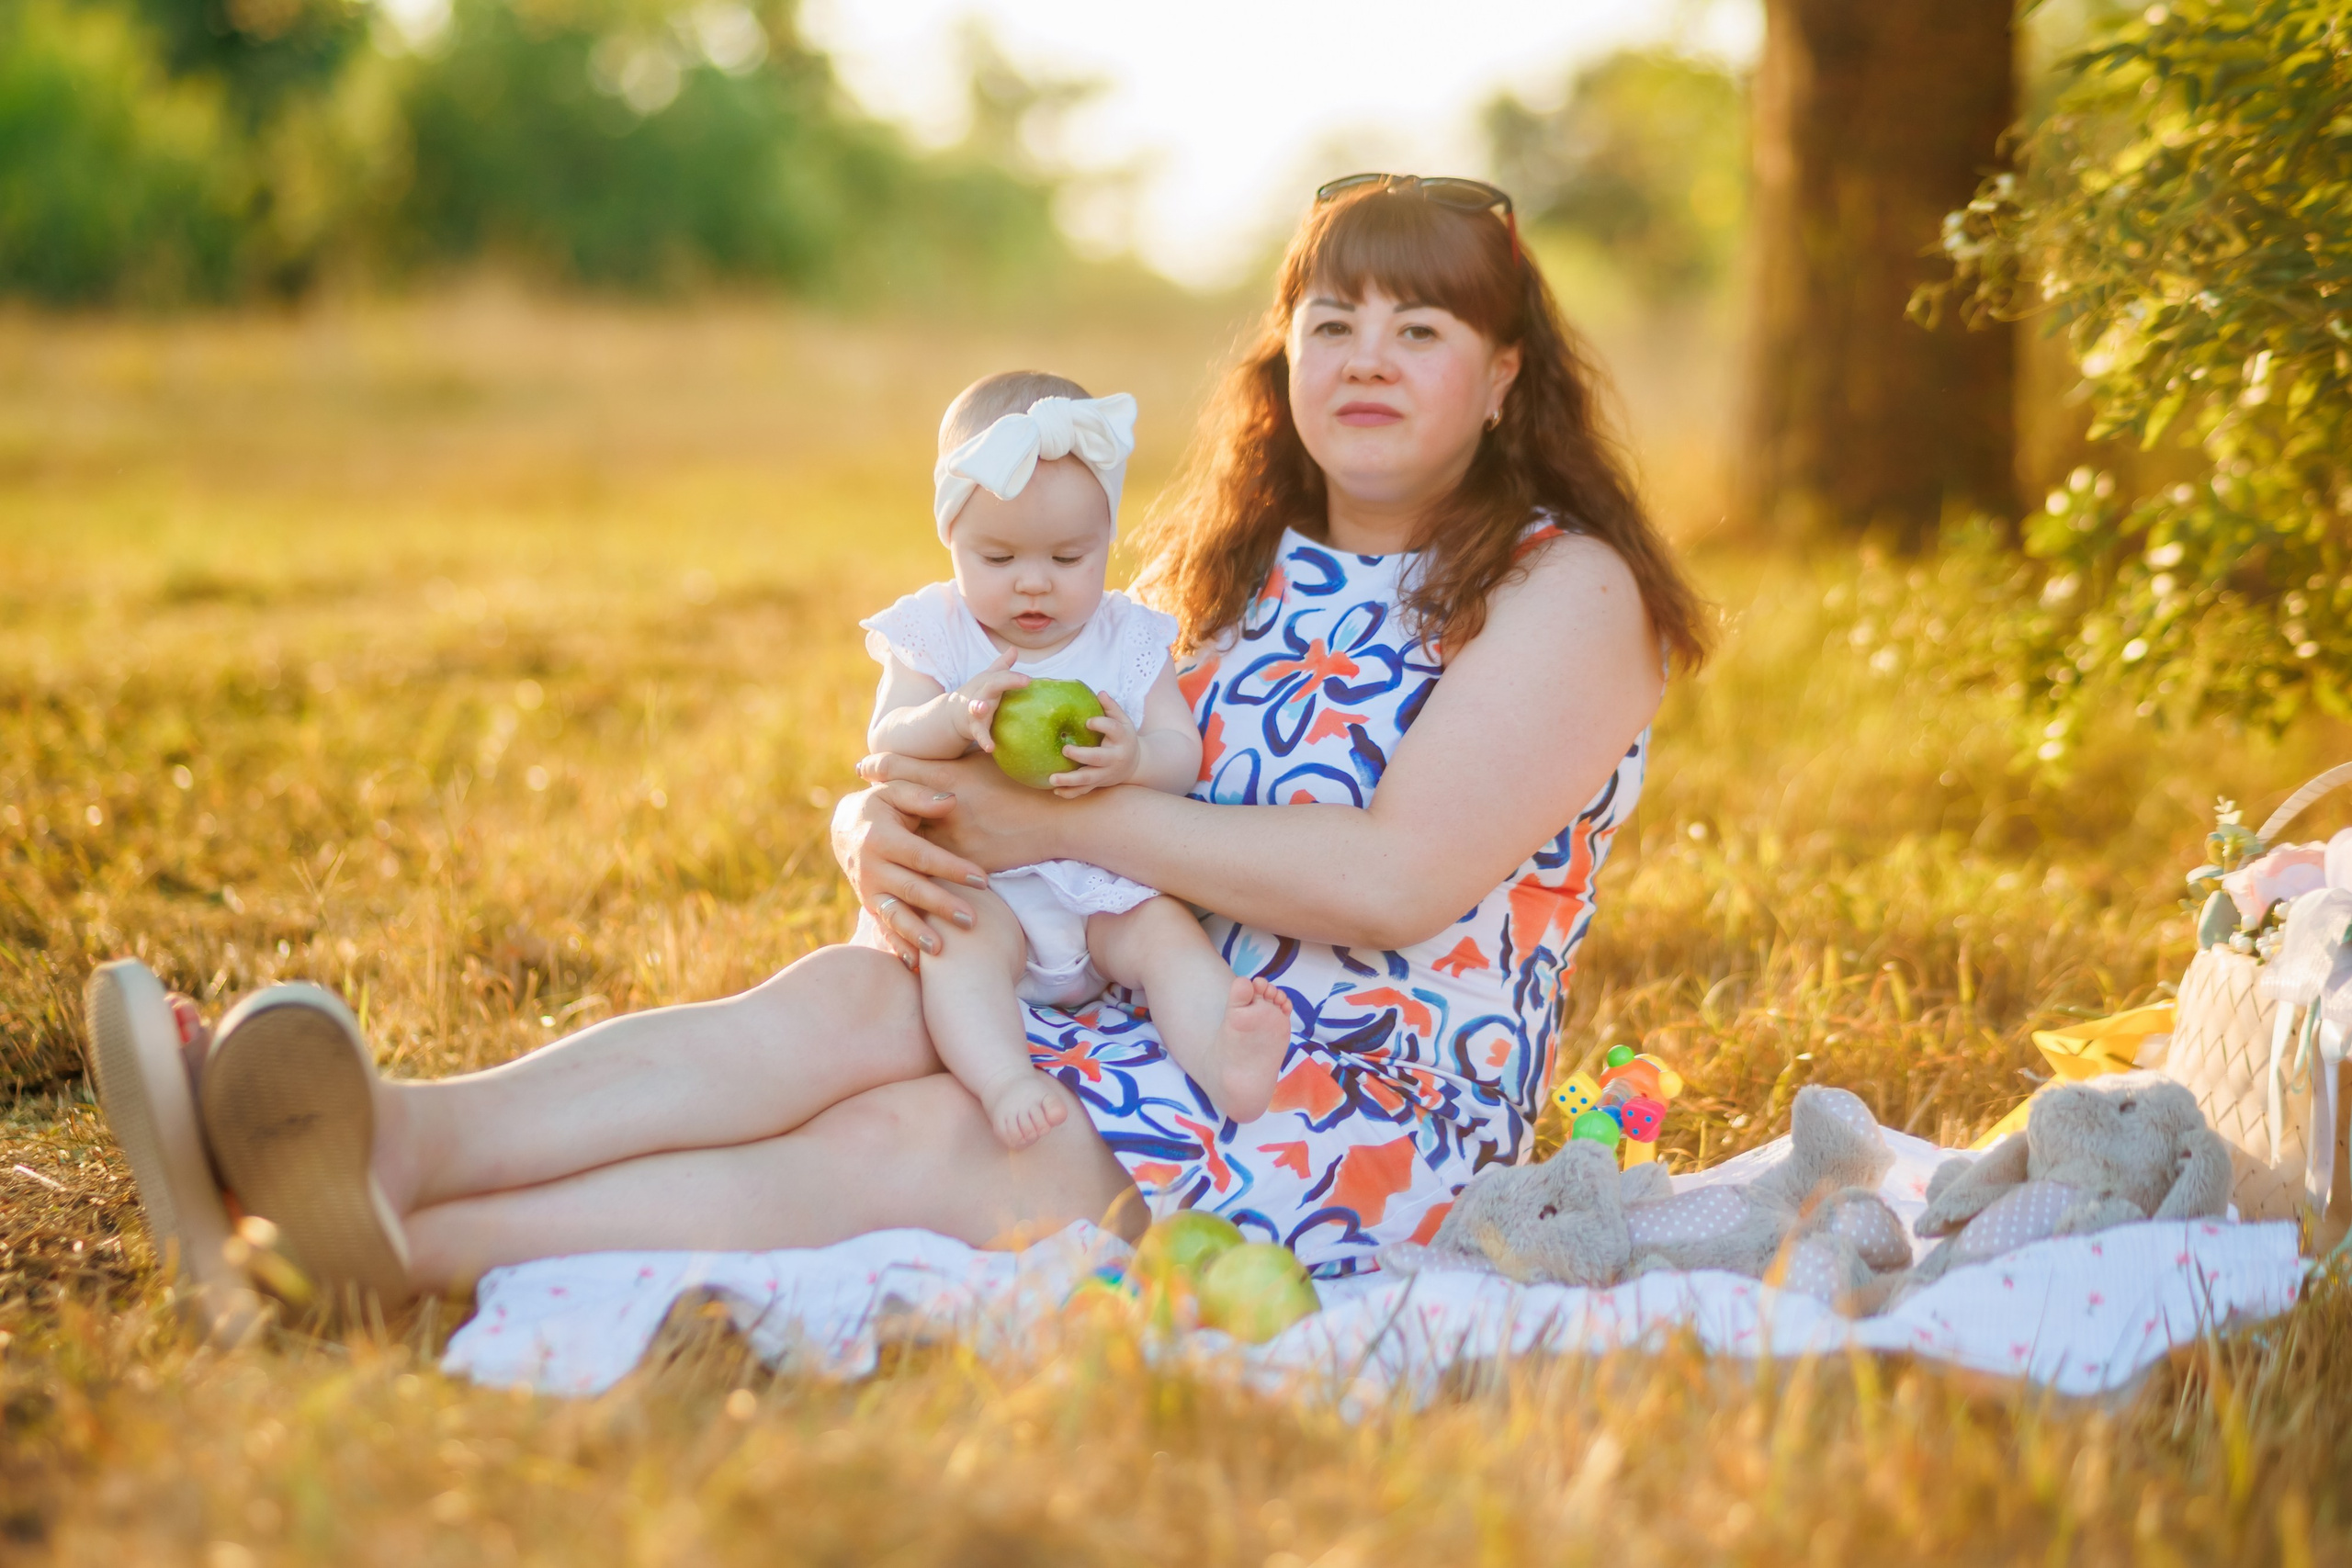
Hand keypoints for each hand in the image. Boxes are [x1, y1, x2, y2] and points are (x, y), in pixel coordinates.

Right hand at [829, 782, 988, 965]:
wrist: (844, 829)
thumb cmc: (880, 806)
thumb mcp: (894, 791)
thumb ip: (921, 796)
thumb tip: (951, 802)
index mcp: (881, 838)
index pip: (922, 856)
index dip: (952, 869)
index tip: (983, 880)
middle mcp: (871, 868)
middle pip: (911, 890)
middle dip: (942, 907)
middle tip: (971, 921)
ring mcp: (868, 890)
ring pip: (894, 915)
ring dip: (916, 934)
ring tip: (940, 950)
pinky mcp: (870, 905)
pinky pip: (883, 929)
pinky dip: (898, 947)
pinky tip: (916, 966)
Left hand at [854, 751, 1062, 870]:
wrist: (1058, 820)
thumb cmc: (1024, 783)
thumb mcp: (988, 763)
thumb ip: (957, 760)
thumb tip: (936, 750)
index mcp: (948, 779)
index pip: (897, 768)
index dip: (876, 766)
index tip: (863, 766)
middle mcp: (943, 810)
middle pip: (894, 806)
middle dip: (877, 803)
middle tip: (859, 802)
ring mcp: (953, 841)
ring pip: (910, 840)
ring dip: (895, 837)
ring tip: (880, 833)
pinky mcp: (965, 865)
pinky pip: (933, 867)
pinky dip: (921, 862)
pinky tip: (911, 860)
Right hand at [949, 648, 1027, 752]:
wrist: (952, 713)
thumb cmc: (978, 693)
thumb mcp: (988, 678)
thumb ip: (1002, 665)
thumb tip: (1014, 648)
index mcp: (989, 683)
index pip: (1002, 676)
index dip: (1015, 677)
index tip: (1029, 679)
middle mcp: (982, 694)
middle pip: (992, 685)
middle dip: (1006, 681)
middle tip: (1025, 680)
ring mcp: (975, 711)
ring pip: (977, 708)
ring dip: (979, 707)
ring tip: (981, 709)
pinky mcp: (973, 727)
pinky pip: (979, 734)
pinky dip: (984, 740)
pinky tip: (990, 747)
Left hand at [1048, 691, 1138, 796]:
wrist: (1136, 764)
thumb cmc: (1123, 737)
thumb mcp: (1123, 721)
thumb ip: (1112, 707)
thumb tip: (1100, 692)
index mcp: (1121, 738)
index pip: (1113, 730)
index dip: (1101, 725)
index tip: (1087, 722)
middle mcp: (1114, 757)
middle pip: (1098, 758)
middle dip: (1081, 755)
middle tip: (1065, 749)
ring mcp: (1106, 773)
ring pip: (1088, 779)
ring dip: (1070, 780)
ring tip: (1052, 779)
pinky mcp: (1099, 783)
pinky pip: (1084, 790)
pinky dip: (1070, 792)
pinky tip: (1056, 790)